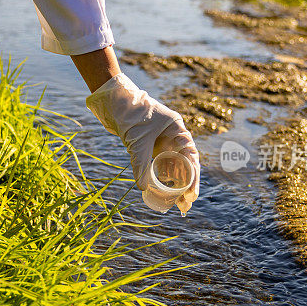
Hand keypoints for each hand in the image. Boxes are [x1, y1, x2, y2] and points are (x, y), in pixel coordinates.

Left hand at [85, 73, 199, 213]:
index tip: (191, 195)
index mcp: (177, 129)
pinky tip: (164, 191)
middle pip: (185, 164)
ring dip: (176, 184)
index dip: (193, 178)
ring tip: (177, 203)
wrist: (113, 99)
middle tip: (185, 206)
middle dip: (187, 186)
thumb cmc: (130, 113)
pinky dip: (162, 177)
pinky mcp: (150, 144)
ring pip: (173, 165)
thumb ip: (141, 163)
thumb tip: (143, 187)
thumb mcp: (137, 140)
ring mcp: (162, 140)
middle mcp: (173, 136)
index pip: (190, 157)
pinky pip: (160, 164)